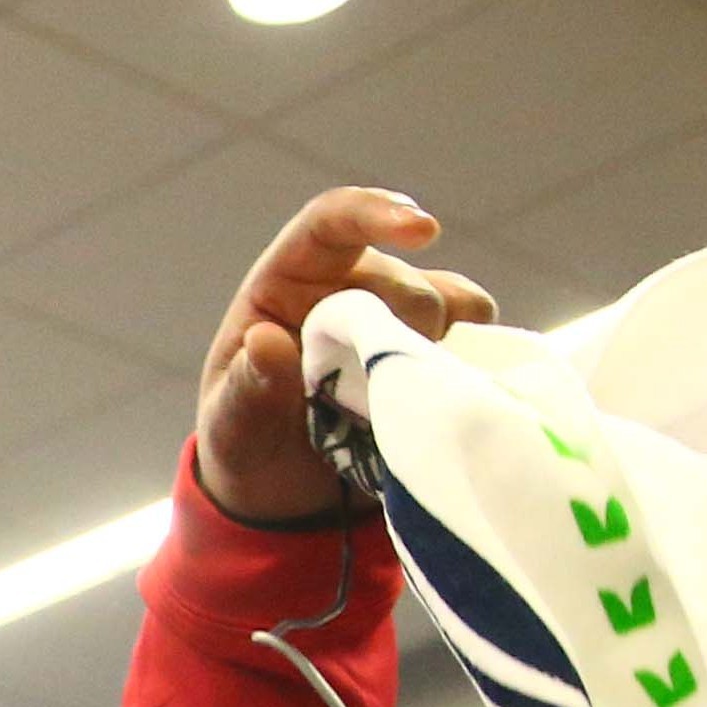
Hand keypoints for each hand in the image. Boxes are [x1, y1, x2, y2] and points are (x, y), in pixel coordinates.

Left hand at [196, 189, 496, 523]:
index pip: (332, 221)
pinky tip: (444, 396)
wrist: (288, 493)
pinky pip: (476, 333)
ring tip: (394, 408)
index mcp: (287, 283)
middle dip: (402, 336)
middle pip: (405, 283)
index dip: (376, 213)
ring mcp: (397, 313)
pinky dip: (472, 361)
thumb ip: (246, 390)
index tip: (423, 231)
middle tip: (370, 400)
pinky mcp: (436, 346)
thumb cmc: (248, 443)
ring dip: (437, 354)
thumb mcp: (230, 428)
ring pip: (452, 304)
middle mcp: (348, 284)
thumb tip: (266, 340)